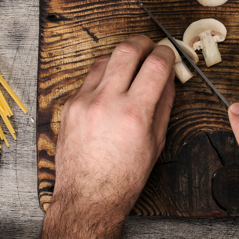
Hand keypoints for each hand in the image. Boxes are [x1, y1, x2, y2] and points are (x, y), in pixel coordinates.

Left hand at [53, 35, 175, 218]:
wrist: (88, 195)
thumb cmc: (124, 176)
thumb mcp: (155, 142)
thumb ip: (163, 104)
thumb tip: (168, 77)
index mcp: (134, 114)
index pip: (156, 64)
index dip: (167, 53)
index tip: (169, 53)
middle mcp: (106, 102)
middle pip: (127, 49)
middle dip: (143, 43)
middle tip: (150, 47)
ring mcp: (84, 101)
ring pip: (105, 59)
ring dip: (121, 58)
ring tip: (131, 68)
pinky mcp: (70, 105)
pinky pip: (89, 78)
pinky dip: (104, 77)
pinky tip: (111, 89)